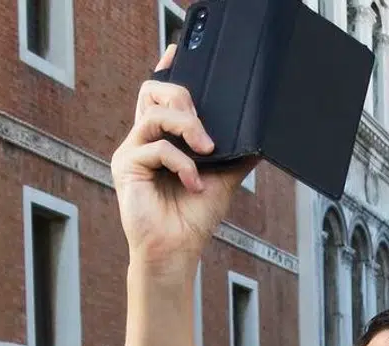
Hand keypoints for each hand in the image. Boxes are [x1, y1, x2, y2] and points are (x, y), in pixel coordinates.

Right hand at [110, 45, 257, 274]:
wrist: (178, 250)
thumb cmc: (194, 217)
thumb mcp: (224, 177)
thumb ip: (237, 153)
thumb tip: (263, 136)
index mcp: (163, 138)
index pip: (161, 95)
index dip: (167, 70)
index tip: (177, 52)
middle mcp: (143, 139)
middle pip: (153, 91)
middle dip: (184, 99)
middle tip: (206, 129)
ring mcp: (132, 151)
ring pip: (154, 113)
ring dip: (188, 126)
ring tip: (207, 150)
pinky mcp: (125, 166)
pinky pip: (156, 147)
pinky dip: (181, 162)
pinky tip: (193, 182)